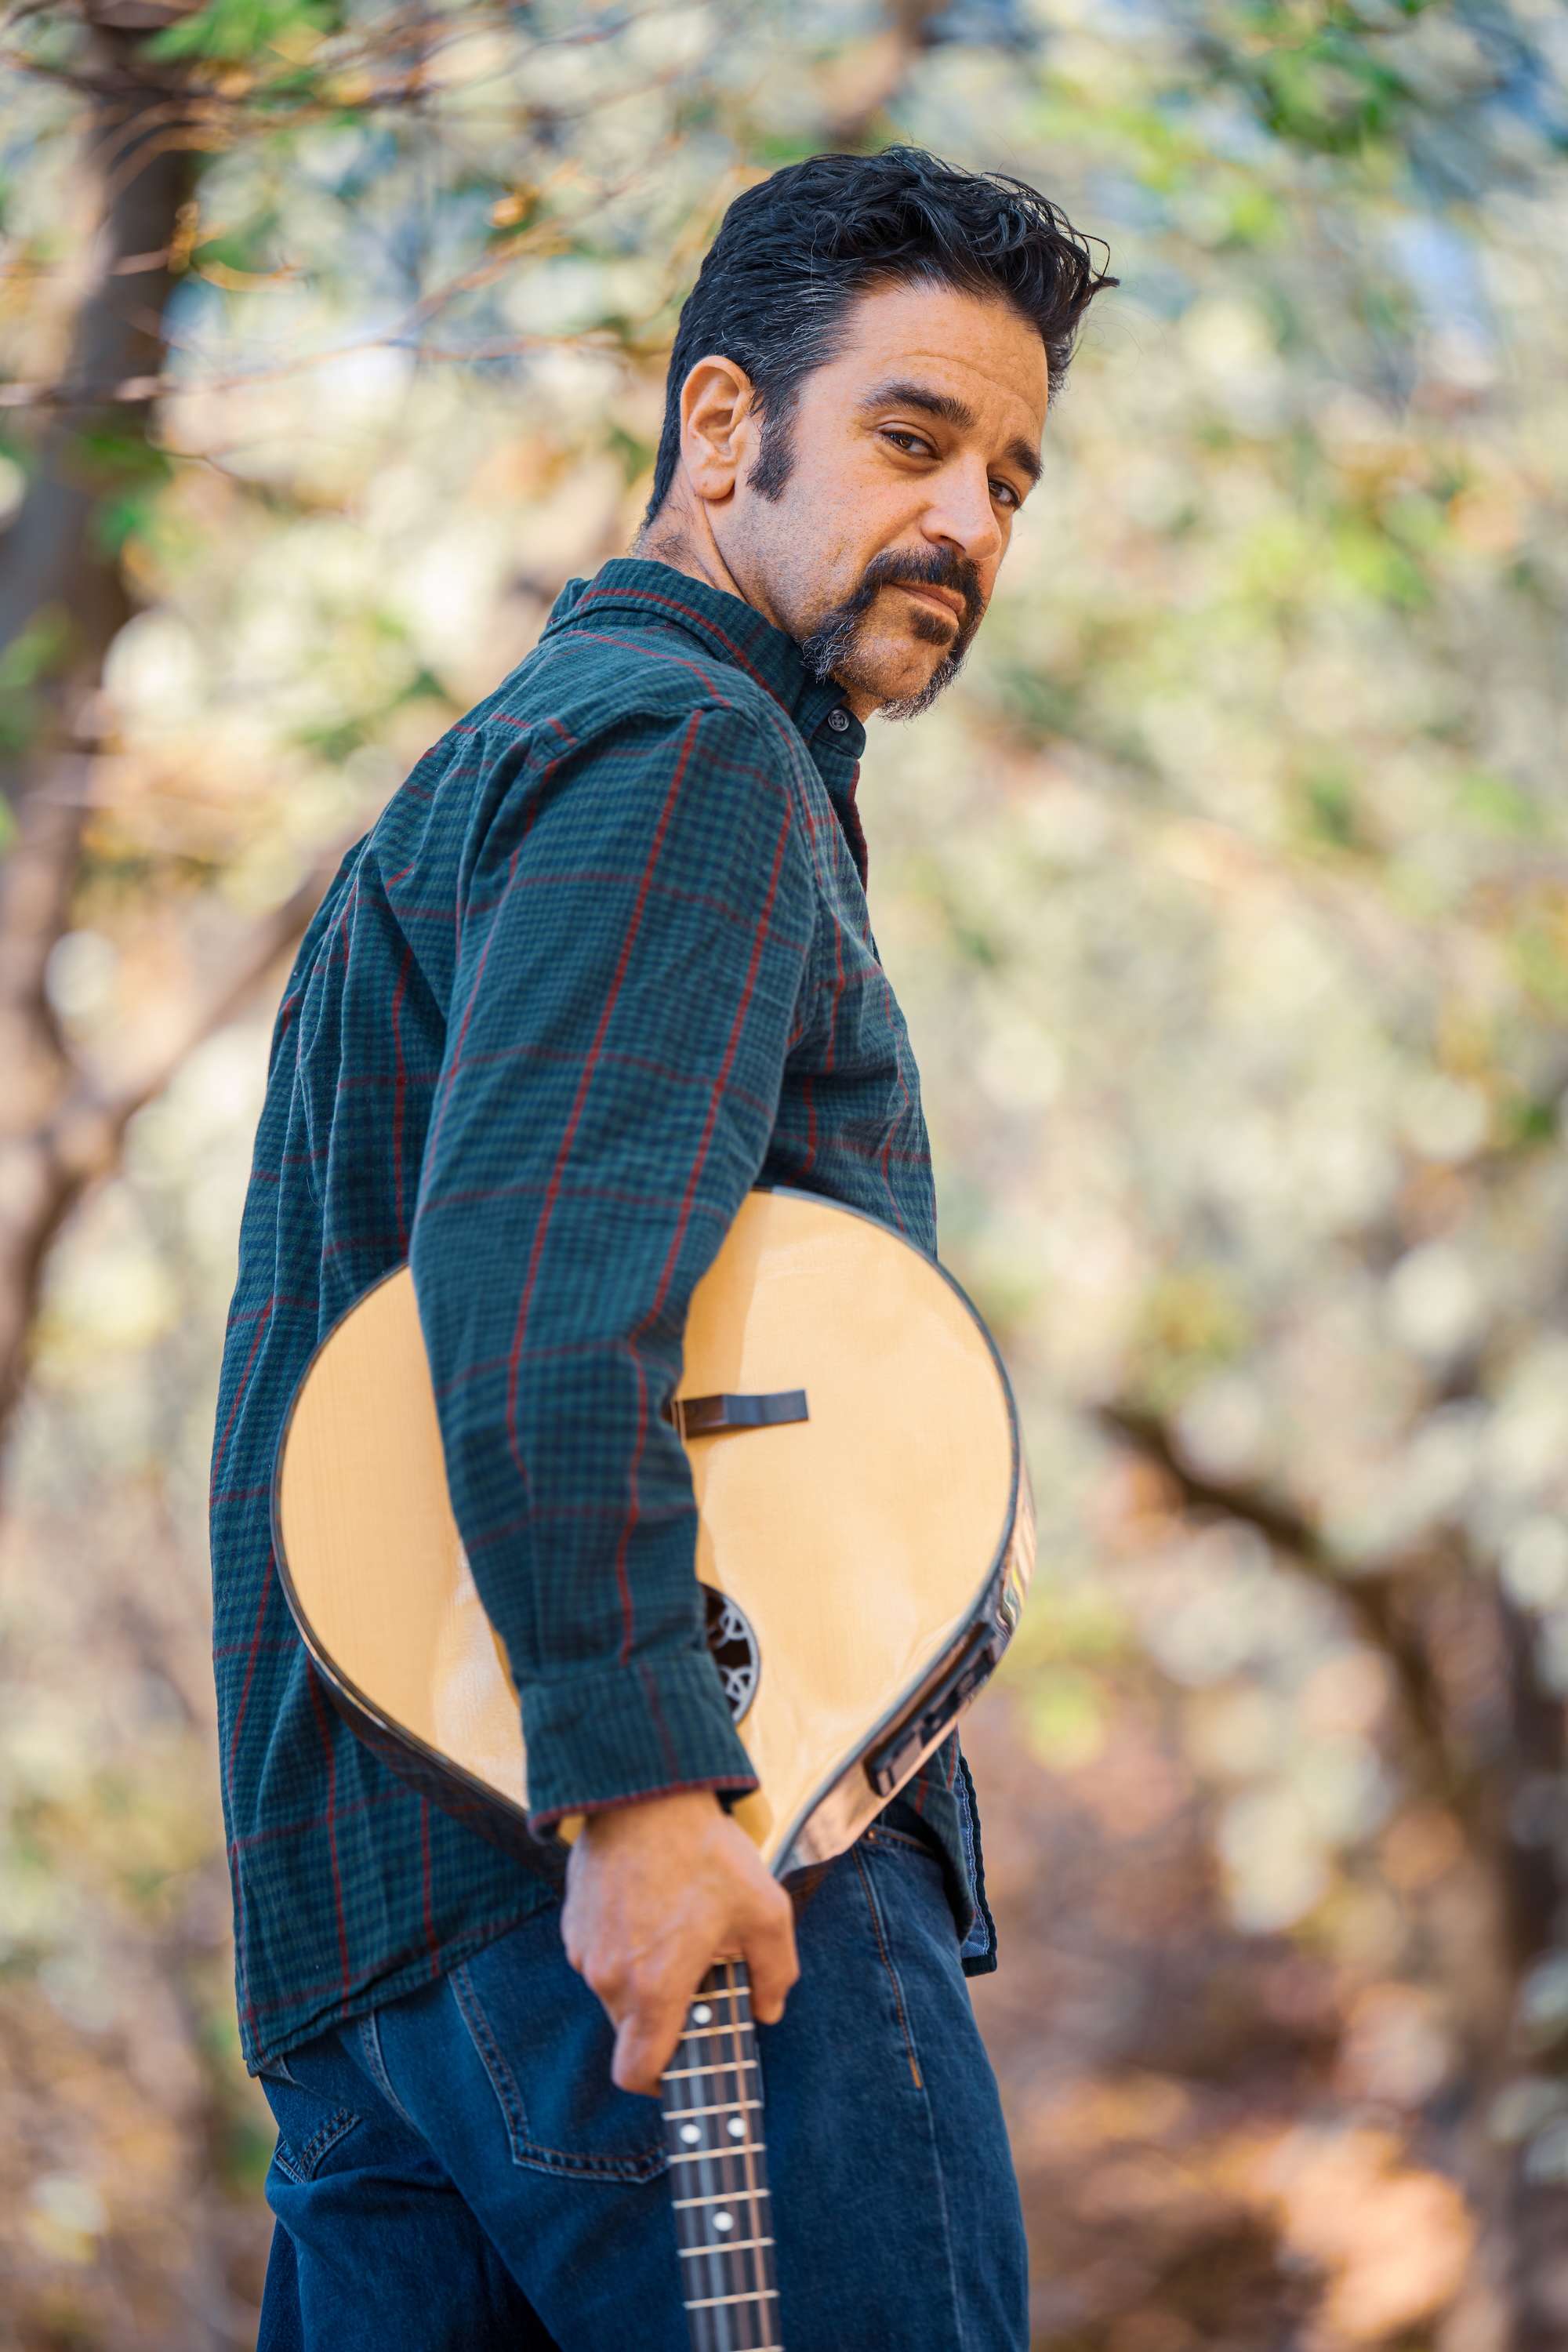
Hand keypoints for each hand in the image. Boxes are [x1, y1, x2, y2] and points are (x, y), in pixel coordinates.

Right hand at [560, 1788, 798, 2096]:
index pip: (636, 2073)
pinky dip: (625, 1948)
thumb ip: (776, 1973)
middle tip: (699, 1973)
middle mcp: (609, 1978)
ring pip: (615, 1991)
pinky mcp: (573, 1922)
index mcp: (654, 1988)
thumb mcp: (766, 1910)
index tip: (684, 2062)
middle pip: (631, 2030)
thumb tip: (768, 2011)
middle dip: (664, 2015)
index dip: (659, 2081)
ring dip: (644, 1978)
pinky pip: (601, 1956)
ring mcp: (585, 1950)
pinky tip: (653, 1907)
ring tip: (677, 1930)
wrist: (644, 1792)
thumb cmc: (705, 1853)